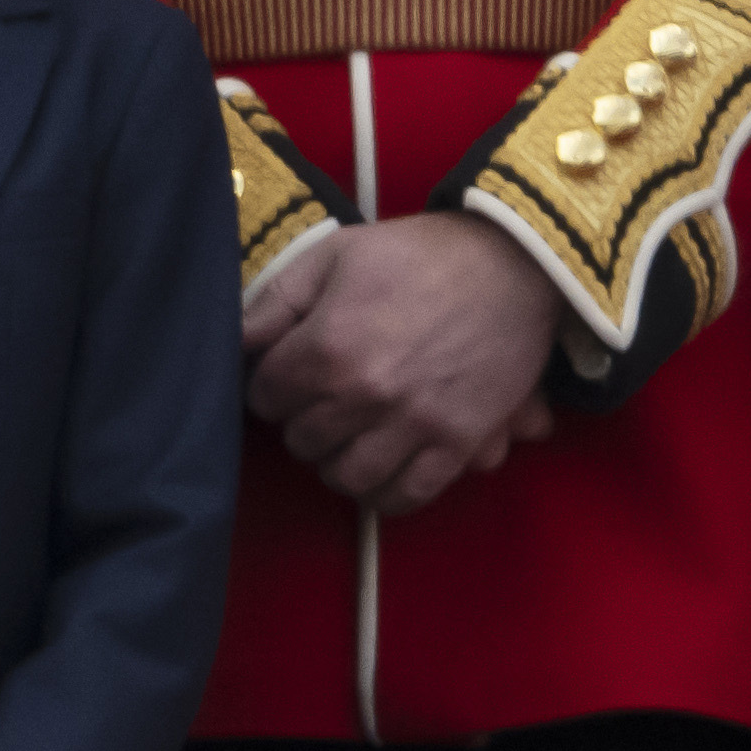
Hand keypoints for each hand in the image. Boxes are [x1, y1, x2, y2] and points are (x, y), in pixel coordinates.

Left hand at [240, 213, 564, 515]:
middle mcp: (366, 394)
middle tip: (321, 404)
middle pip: (302, 441)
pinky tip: (382, 470)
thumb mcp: (333, 255)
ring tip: (347, 439)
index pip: (265, 399)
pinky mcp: (459, 441)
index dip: (270, 387)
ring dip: (338, 461)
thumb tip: (236, 343)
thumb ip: (275, 302)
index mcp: (327, 348)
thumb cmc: (417, 255)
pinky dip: (387, 493)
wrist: (513, 263)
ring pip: (347, 477)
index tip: (287, 376)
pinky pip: (409, 494)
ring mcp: (415, 423)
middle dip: (303, 422)